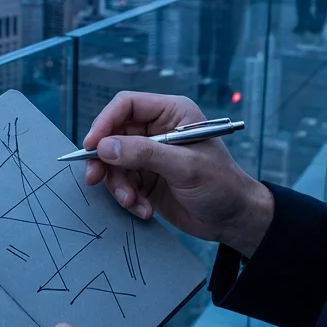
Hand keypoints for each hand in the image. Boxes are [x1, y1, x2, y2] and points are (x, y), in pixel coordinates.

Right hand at [83, 91, 273, 257]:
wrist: (234, 220)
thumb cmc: (221, 185)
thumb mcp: (184, 167)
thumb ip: (144, 153)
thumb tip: (105, 147)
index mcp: (172, 113)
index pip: (127, 105)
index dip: (105, 122)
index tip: (92, 145)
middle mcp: (158, 130)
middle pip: (113, 135)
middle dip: (105, 160)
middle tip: (95, 178)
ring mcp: (150, 156)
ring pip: (114, 162)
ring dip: (118, 185)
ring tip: (132, 202)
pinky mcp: (146, 179)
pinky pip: (122, 183)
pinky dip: (128, 198)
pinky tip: (144, 210)